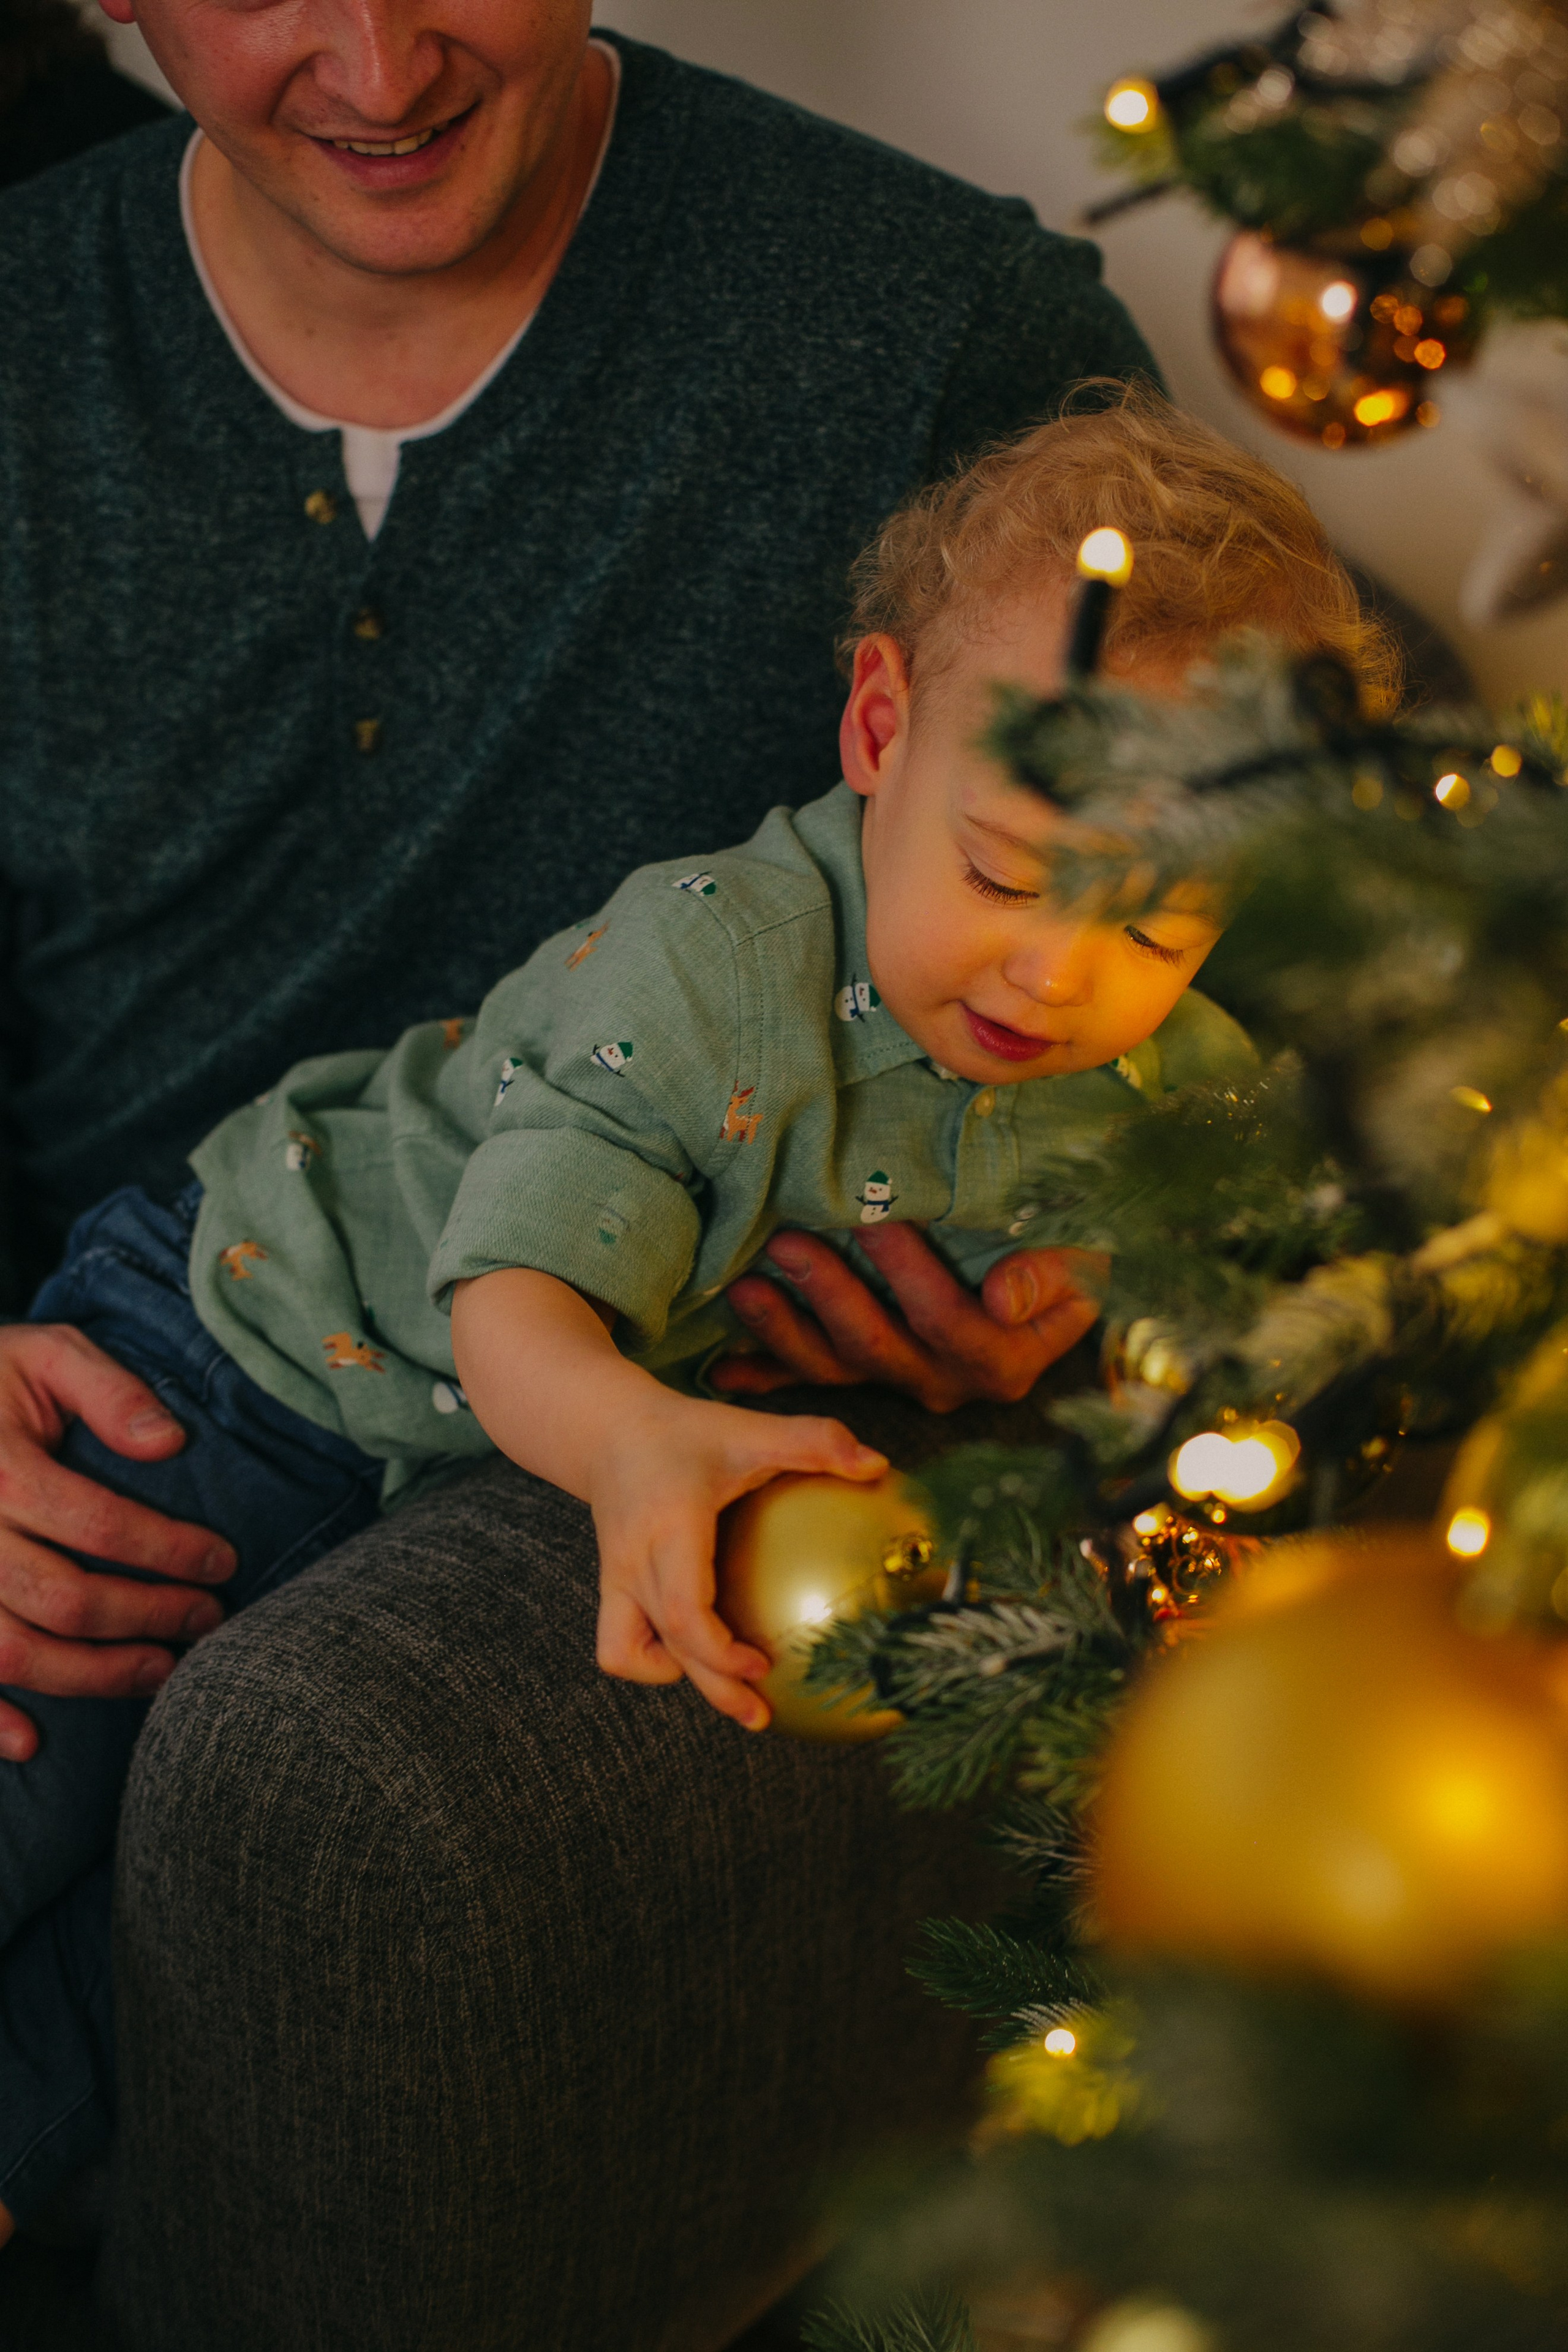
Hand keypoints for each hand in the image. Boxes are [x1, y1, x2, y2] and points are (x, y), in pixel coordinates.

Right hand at [0, 1324, 236, 1760]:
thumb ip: (107, 1390)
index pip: (96, 1523)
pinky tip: (33, 1742)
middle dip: (146, 1618)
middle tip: (209, 1620)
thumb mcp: (46, 1354)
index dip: (167, 1550)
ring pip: (12, 1652)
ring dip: (92, 1676)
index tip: (223, 1562)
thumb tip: (169, 1443)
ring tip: (161, 1671)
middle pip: (61, 1599)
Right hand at [589, 1392, 887, 1730]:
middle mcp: (633, 1561)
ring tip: (731, 1694)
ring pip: (630, 1651)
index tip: (765, 1666)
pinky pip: (619, 1643)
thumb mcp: (749, 1428)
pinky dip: (652, 1658)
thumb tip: (877, 1465)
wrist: (607, 1431)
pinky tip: (691, 1653)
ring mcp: (615, 1579)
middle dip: (716, 1688)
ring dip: (680, 1677)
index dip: (721, 1653)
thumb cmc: (685, 1432)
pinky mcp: (611, 1588)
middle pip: (667, 1646)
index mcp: (669, 1528)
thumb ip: (814, 1442)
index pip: (684, 1611)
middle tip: (764, 1717)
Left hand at [714, 1227, 1105, 1412]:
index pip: (947, 1318)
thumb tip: (1002, 1296)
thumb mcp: (1079, 1270)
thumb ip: (1049, 1280)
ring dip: (782, 1329)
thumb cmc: (1065, 1269)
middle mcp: (942, 1382)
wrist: (1046, 1295)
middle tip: (789, 1242)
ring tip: (745, 1286)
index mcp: (998, 1361)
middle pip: (876, 1344)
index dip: (911, 1275)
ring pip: (831, 1364)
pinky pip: (803, 1382)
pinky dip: (760, 1373)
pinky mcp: (860, 1378)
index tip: (880, 1220)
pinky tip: (719, 1366)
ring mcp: (895, 1383)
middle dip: (829, 1293)